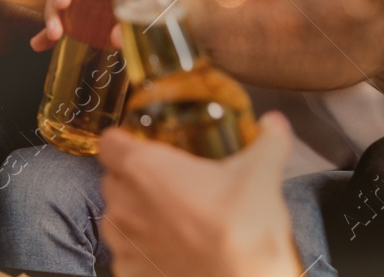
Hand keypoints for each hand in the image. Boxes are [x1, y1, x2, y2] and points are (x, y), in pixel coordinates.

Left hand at [98, 112, 301, 276]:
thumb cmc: (243, 230)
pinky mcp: (129, 274)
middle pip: (113, 179)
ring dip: (136, 214)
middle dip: (135, 178)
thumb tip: (274, 122)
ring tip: (172, 218)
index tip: (142, 144)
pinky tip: (172, 249)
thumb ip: (267, 140)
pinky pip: (126, 254)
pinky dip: (143, 250)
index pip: (109, 142)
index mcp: (144, 169)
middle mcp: (124, 204)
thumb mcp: (261, 174)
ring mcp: (124, 244)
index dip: (125, 141)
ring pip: (117, 217)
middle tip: (169, 182)